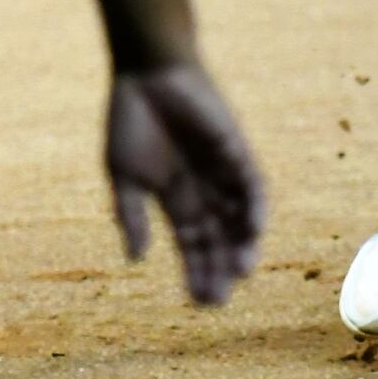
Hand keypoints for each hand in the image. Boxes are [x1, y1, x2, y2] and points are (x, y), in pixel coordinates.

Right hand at [106, 62, 264, 303]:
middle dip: (219, 267)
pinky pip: (252, 183)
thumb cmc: (131, 120)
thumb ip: (130, 216)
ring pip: (238, 216)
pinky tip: (252, 230)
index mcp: (176, 197)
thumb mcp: (124, 175)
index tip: (198, 303)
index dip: (195, 272)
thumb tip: (136, 259)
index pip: (191, 243)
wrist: (149, 75)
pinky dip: (253, 207)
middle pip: (217, 236)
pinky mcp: (237, 150)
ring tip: (241, 273)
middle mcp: (204, 188)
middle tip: (220, 300)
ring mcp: (223, 170)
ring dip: (241, 243)